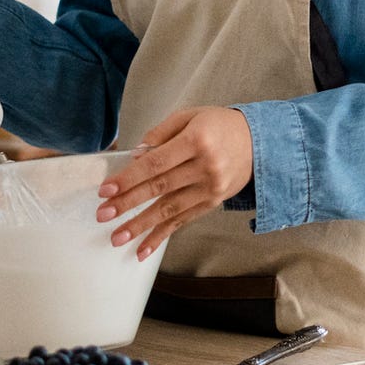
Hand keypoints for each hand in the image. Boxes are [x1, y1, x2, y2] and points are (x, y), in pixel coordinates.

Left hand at [96, 107, 253, 259]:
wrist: (260, 143)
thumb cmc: (219, 125)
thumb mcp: (190, 116)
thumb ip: (161, 134)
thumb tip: (135, 157)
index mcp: (197, 140)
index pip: (156, 163)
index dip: (129, 178)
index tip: (107, 190)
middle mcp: (205, 167)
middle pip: (160, 188)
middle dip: (129, 203)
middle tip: (104, 215)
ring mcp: (210, 188)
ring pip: (170, 210)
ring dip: (141, 226)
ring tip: (118, 237)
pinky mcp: (212, 203)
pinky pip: (183, 221)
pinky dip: (162, 236)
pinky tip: (144, 249)